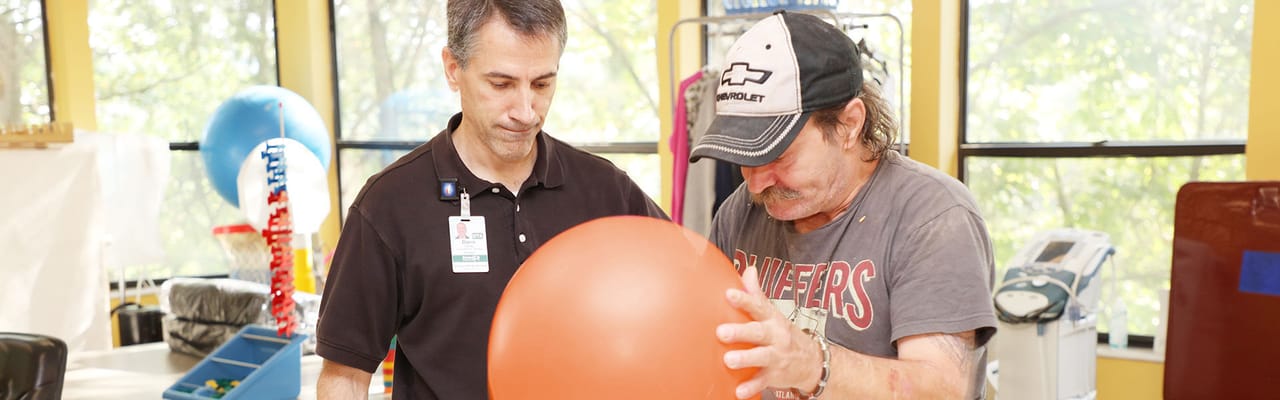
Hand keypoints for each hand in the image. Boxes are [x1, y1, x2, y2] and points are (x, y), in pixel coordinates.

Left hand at [716, 267, 823, 398]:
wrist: (813, 362)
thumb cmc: (784, 334)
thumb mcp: (773, 313)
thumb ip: (757, 294)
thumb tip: (748, 270)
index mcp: (773, 319)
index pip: (759, 306)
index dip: (745, 299)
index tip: (729, 294)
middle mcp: (776, 336)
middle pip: (759, 332)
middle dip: (741, 332)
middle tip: (721, 332)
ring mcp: (777, 356)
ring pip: (762, 357)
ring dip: (746, 358)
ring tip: (728, 360)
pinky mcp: (775, 375)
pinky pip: (763, 381)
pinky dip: (752, 387)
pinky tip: (739, 391)